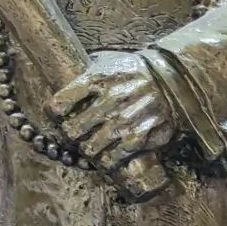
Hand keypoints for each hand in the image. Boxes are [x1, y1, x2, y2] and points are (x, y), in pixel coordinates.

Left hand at [48, 51, 175, 170]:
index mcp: (97, 79)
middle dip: (71, 135)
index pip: (57, 106)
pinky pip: (111, 159)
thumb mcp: (106, 64)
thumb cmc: (132, 73)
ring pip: (89, 149)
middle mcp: (111, 99)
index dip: (54, 115)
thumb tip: (55, 102)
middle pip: (71, 131)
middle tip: (78, 133)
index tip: (60, 115)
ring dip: (88, 150)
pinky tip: (108, 153)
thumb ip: (81, 80)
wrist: (172, 80)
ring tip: (93, 143)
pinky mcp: (141, 136)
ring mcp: (126, 119)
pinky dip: (106, 161)